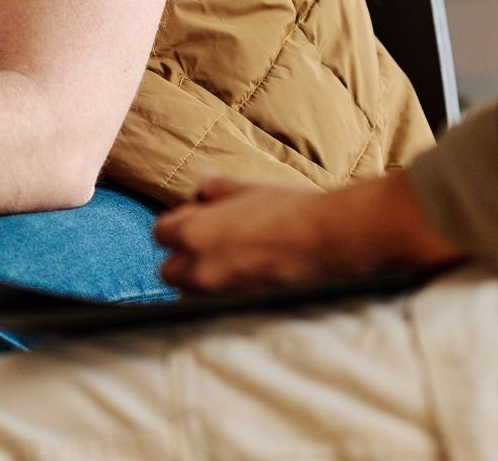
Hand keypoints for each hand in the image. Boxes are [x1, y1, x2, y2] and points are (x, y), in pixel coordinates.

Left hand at [154, 172, 463, 293]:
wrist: (337, 240)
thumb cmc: (294, 210)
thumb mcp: (251, 191)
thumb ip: (220, 189)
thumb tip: (204, 183)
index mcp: (193, 233)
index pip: (160, 233)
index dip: (179, 227)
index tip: (199, 223)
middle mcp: (199, 268)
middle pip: (169, 271)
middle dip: (185, 261)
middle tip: (213, 249)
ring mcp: (221, 295)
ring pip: (191, 295)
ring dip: (203, 284)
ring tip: (234, 269)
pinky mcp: (243, 312)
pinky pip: (219, 311)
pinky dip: (226, 301)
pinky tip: (249, 285)